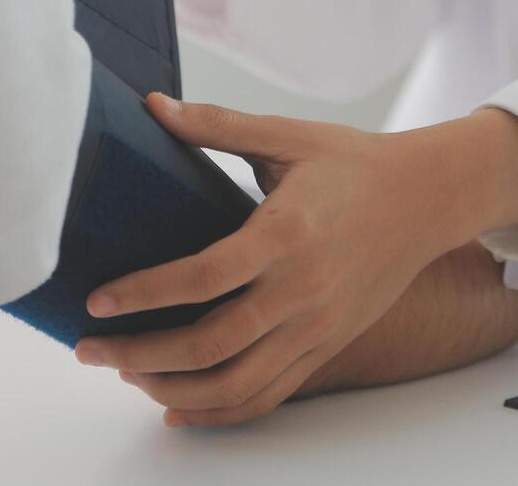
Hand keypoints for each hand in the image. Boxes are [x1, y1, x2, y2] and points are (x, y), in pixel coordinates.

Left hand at [73, 96, 517, 426]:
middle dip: (139, 354)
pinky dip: (220, 413)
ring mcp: (318, 326)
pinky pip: (269, 395)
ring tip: (126, 374)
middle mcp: (303, 289)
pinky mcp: (327, 346)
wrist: (429, 198)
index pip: (203, 277)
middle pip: (210, 345)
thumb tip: (154, 105)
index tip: (97, 301)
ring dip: (172, 390)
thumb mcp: (287, 136)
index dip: (143, 294)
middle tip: (89, 348)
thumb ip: (217, 125)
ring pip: (237, 384)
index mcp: (287, 233)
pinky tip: (178, 408)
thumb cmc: (355, 162)